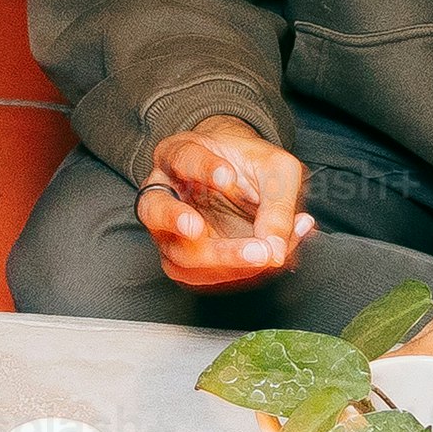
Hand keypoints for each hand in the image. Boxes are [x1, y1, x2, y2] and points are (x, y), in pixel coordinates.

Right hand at [144, 117, 314, 288]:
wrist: (247, 182)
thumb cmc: (255, 169)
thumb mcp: (277, 171)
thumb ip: (278, 204)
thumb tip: (276, 251)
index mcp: (178, 155)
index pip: (181, 157)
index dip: (202, 168)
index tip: (228, 177)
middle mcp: (163, 193)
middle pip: (154, 210)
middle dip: (181, 222)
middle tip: (207, 229)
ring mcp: (168, 231)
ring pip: (178, 254)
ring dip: (223, 260)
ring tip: (264, 254)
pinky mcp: (183, 260)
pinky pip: (200, 276)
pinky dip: (236, 273)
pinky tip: (266, 261)